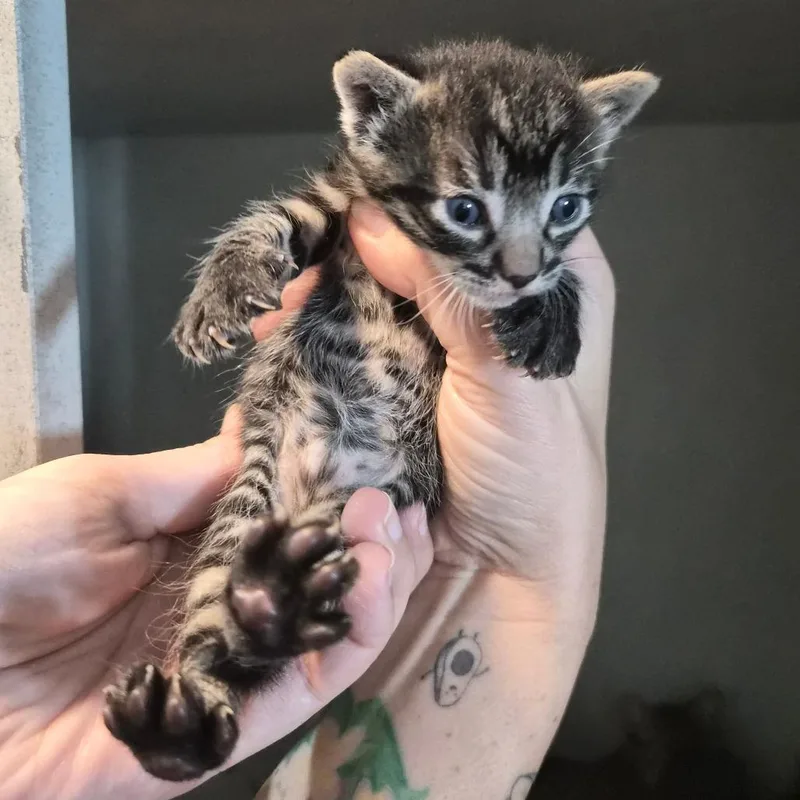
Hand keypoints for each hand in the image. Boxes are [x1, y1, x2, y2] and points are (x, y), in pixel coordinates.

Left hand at [0, 411, 431, 799]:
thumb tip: (263, 431)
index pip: (290, 528)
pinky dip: (343, 649)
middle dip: (370, 546)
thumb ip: (193, 476)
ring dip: (373, 590)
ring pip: (324, 640)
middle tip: (394, 507)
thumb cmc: (3, 556)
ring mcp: (222, 675)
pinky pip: (293, 696)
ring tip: (391, 539)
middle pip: (320, 588)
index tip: (376, 468)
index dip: (338, 500)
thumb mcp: (101, 493)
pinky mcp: (210, 735)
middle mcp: (222, 614)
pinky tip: (366, 593)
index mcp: (197, 553)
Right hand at [251, 205, 612, 798]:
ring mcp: (445, 343)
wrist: (500, 577)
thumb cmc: (533, 475)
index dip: (431, 186)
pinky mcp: (402, 380)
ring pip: (382, 284)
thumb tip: (372, 218)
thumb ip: (449, 293)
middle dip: (361, 239)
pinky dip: (318, 325)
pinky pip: (356, 334)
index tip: (364, 173)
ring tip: (281, 289)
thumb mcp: (507, 375)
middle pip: (426, 242)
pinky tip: (282, 321)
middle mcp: (498, 303)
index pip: (490, 203)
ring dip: (329, 283)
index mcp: (552, 284)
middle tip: (302, 243)